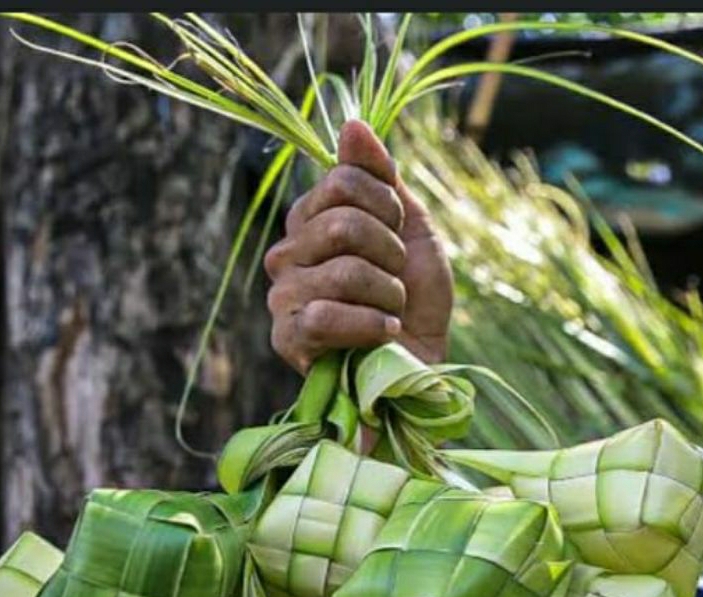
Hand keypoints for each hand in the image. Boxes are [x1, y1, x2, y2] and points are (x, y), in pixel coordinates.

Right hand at [264, 119, 452, 373]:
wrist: (420, 367)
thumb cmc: (414, 304)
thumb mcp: (411, 231)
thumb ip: (381, 179)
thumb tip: (352, 123)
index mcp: (310, 223)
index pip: (341, 180)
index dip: (386, 205)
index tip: (399, 234)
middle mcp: (287, 256)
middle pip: (341, 223)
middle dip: (390, 253)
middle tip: (397, 281)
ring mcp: (282, 298)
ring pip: (342, 271)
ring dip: (388, 294)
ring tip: (391, 313)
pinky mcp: (287, 339)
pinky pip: (325, 314)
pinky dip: (370, 325)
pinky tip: (381, 335)